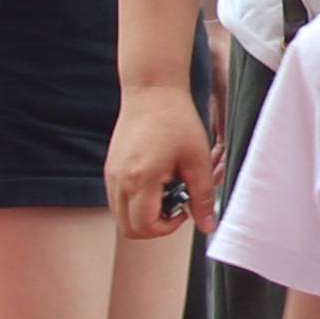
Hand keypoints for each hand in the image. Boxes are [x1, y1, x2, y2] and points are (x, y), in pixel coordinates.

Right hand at [110, 81, 223, 241]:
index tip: (183, 210)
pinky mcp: (110, 167)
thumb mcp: (197, 160)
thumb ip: (202, 197)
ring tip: (167, 192)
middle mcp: (119, 180)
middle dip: (155, 227)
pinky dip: (135, 202)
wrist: (152, 90)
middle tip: (175, 207)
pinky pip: (117, 199)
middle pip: (129, 228)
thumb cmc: (177, 119)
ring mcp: (111, 174)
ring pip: (121, 215)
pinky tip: (156, 182)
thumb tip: (208, 226)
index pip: (145, 227)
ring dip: (144, 215)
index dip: (167, 228)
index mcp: (141, 179)